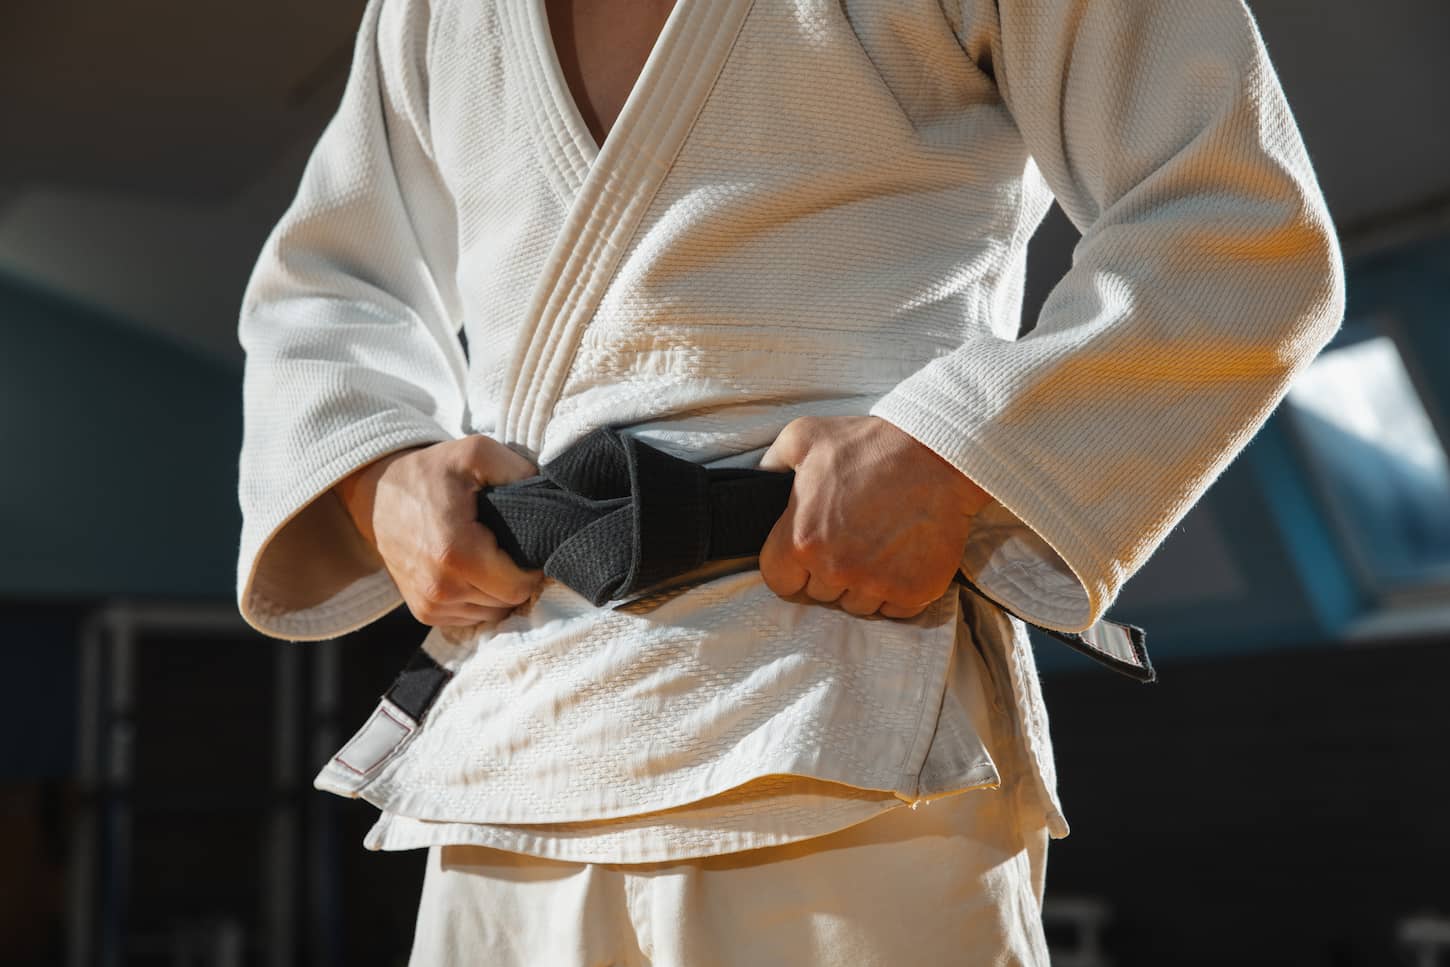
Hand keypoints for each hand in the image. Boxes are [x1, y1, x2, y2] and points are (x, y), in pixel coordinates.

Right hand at [333, 435, 545, 626]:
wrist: (375, 493)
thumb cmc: (430, 472)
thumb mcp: (475, 453)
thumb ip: (517, 470)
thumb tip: (549, 492)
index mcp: (455, 553)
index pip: (519, 585)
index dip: (534, 565)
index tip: (529, 542)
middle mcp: (440, 588)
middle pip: (508, 601)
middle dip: (517, 576)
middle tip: (510, 545)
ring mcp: (430, 605)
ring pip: (492, 612)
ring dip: (499, 589)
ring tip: (489, 555)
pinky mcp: (424, 613)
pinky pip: (472, 616)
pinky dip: (480, 598)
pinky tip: (473, 570)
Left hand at [756, 416, 992, 618]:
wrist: (939, 454)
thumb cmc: (870, 444)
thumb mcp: (804, 437)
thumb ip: (771, 464)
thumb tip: (755, 482)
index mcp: (802, 541)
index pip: (779, 582)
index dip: (790, 567)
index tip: (806, 552)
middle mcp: (836, 570)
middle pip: (819, 595)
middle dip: (828, 573)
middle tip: (849, 538)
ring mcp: (877, 585)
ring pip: (856, 605)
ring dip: (862, 584)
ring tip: (877, 545)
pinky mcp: (913, 592)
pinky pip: (893, 609)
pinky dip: (896, 590)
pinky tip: (901, 557)